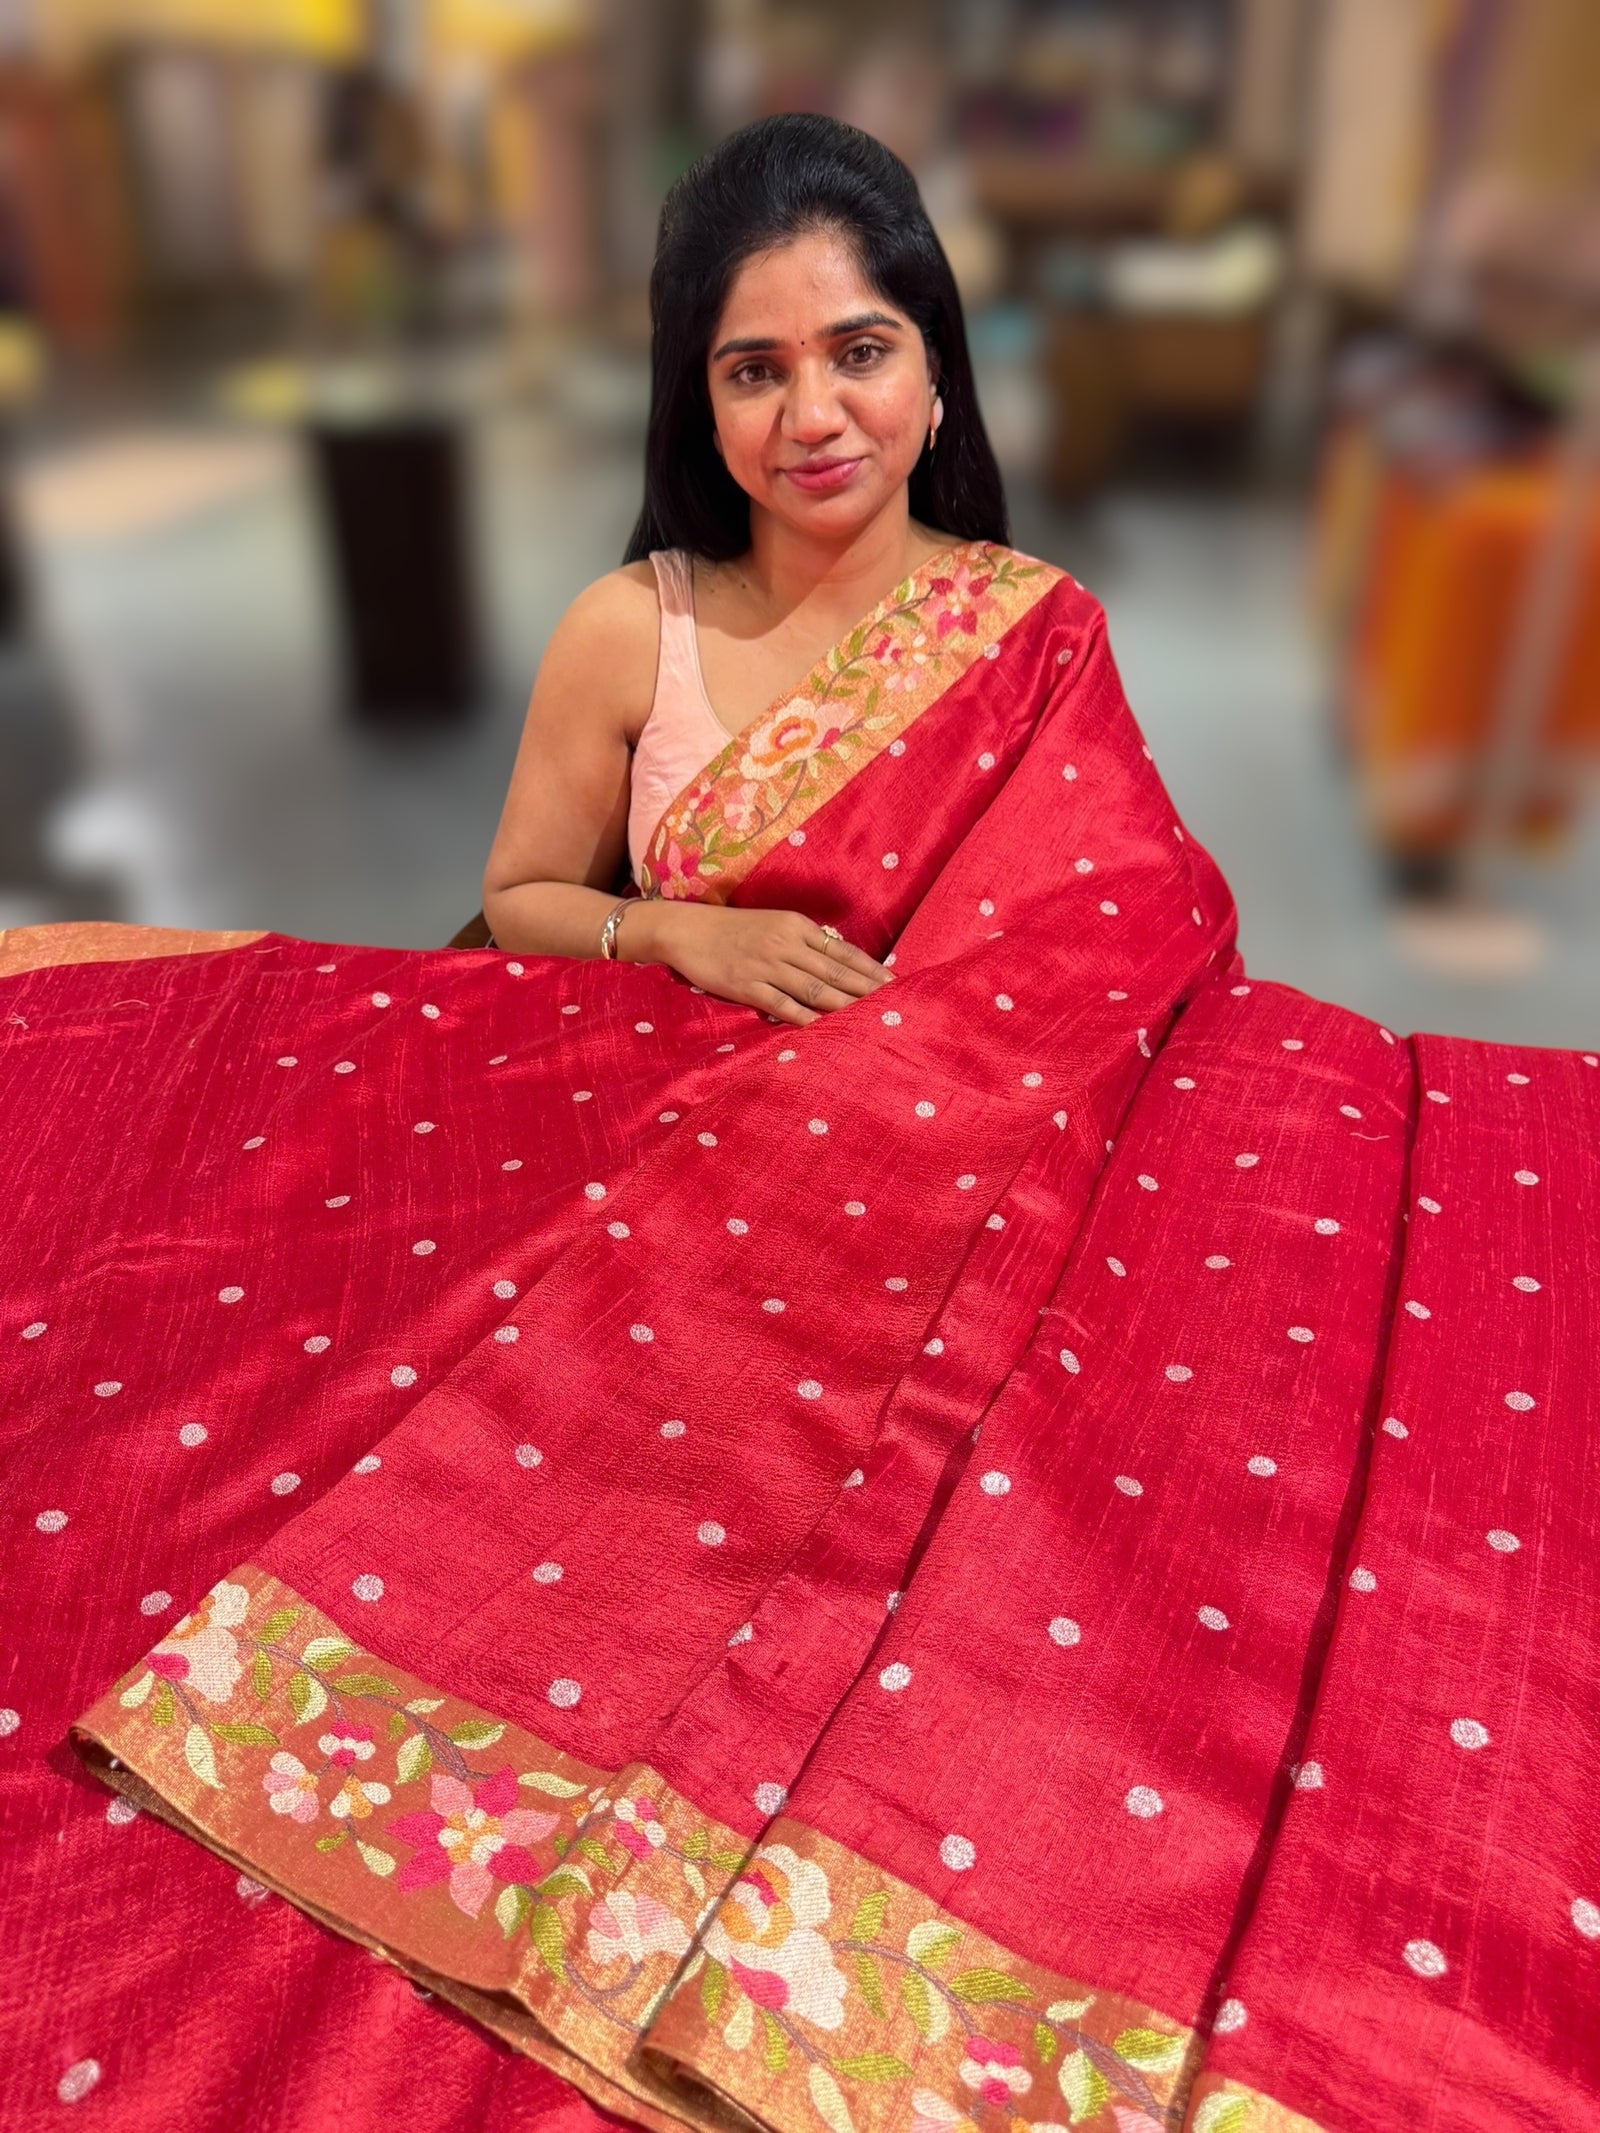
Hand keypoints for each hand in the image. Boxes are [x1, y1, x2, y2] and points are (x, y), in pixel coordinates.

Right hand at [639, 903, 895, 1025]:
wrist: (686, 929)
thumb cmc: (731, 929)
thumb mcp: (773, 924)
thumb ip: (803, 941)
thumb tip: (836, 958)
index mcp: (796, 925)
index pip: (841, 950)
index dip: (869, 968)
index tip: (893, 982)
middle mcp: (786, 944)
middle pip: (835, 970)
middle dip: (867, 989)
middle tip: (894, 1004)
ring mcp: (767, 966)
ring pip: (815, 989)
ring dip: (844, 1005)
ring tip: (869, 1019)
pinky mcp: (747, 986)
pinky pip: (783, 1005)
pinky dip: (806, 1018)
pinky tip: (825, 1029)